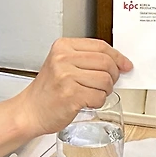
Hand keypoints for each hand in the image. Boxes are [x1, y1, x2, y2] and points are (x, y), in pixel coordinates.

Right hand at [12, 38, 132, 136]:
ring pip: (105, 80)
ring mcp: (66, 77)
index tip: (125, 65)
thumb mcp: (62, 64)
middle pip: (106, 62)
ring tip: (92, 93)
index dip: (117, 57)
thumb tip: (119, 62)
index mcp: (63, 46)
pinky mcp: (70, 95)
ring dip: (104, 91)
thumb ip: (86, 59)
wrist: (30, 111)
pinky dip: (97, 102)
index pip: (100, 46)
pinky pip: (99, 97)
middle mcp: (63, 59)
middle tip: (107, 84)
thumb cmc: (48, 90)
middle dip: (113, 76)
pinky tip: (86, 102)